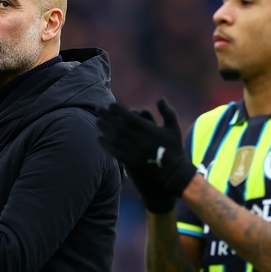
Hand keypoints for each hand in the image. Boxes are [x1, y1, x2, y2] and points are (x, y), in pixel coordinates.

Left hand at [97, 98, 195, 212]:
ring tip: (97, 121)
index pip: (128, 116)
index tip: (110, 104)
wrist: (173, 173)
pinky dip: (106, 144)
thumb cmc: (174, 149)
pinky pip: (114, 151)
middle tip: (98, 108)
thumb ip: (167, 112)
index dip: (118, 109)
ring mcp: (133, 151)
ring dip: (104, 128)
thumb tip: (160, 98)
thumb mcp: (174, 128)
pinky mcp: (130, 161)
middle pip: (118, 125)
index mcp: (148, 130)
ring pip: (114, 137)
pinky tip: (99, 138)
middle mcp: (139, 139)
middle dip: (107, 115)